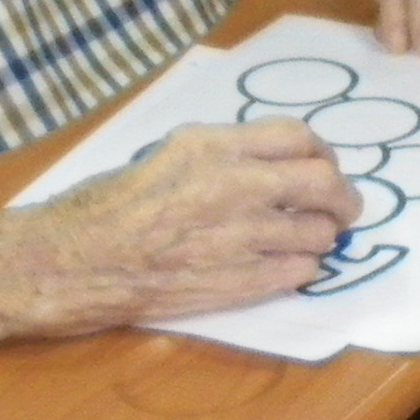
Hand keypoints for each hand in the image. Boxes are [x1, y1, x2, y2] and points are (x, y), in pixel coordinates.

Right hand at [34, 119, 359, 325]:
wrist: (74, 261)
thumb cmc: (106, 205)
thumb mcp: (166, 155)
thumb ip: (222, 155)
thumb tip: (271, 164)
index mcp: (211, 146)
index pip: (298, 136)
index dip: (323, 151)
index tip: (325, 163)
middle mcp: (233, 186)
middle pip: (322, 182)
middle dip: (343, 195)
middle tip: (345, 207)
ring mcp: (238, 237)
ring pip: (318, 232)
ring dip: (324, 235)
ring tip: (315, 239)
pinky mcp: (236, 282)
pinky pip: (298, 272)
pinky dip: (304, 267)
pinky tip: (292, 265)